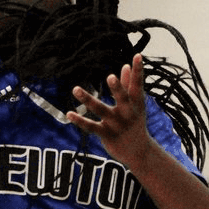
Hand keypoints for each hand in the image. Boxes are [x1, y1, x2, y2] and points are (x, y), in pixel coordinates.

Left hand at [68, 54, 151, 170]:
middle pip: (122, 98)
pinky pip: (91, 127)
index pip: (137, 84)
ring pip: (100, 110)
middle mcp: (127, 113)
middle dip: (117, 88)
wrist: (139, 152)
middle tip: (110, 77)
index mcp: (136, 103)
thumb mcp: (135, 105)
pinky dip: (80, 121)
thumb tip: (125, 66)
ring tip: (75, 89)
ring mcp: (116, 124)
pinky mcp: (106, 134)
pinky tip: (69, 113)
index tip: (136, 55)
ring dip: (88, 99)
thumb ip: (128, 85)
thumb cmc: (135, 123)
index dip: (137, 70)